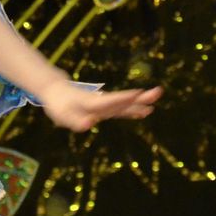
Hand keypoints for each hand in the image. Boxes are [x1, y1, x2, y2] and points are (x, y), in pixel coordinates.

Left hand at [41, 81, 161, 131]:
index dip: (121, 98)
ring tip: (156, 98)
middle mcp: (100, 102)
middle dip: (138, 98)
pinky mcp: (105, 107)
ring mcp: (103, 104)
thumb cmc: (59, 105)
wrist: (57, 90)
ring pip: (124, 103)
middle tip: (157, 92)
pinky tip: (145, 111)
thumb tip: (90, 124)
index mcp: (89, 103)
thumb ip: (76, 121)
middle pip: (121, 100)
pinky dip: (132, 110)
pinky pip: (121, 109)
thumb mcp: (62, 117)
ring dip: (139, 102)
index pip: (107, 101)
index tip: (137, 93)